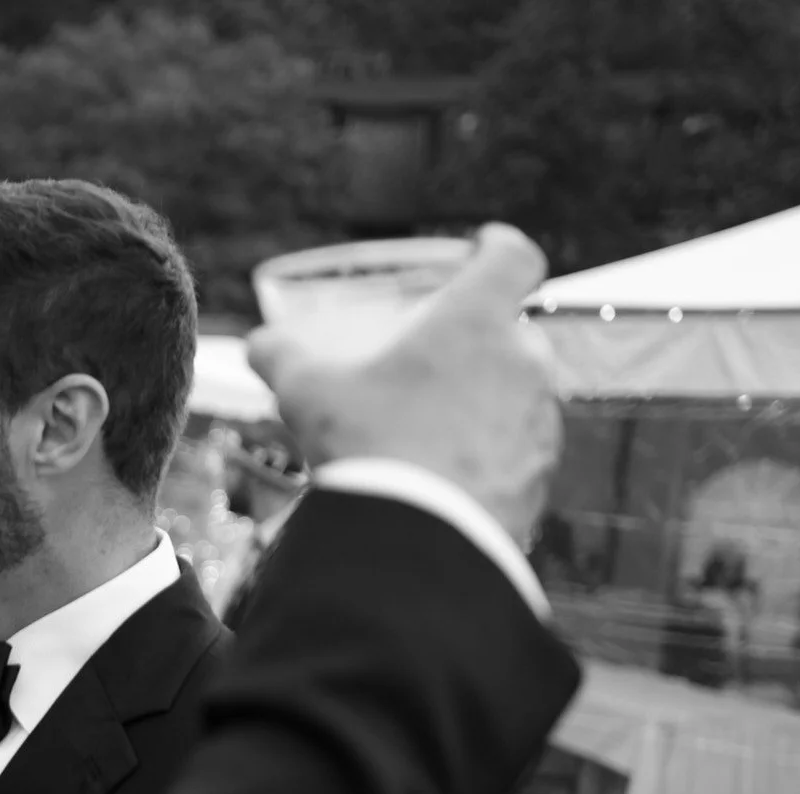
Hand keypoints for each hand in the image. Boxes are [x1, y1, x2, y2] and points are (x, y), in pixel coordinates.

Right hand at [246, 224, 560, 542]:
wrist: (415, 542)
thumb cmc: (366, 447)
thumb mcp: (308, 394)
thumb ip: (283, 359)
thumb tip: (259, 345)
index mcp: (475, 323)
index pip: (514, 257)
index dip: (500, 246)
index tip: (485, 245)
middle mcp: (523, 364)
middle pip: (516, 333)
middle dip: (484, 341)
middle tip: (440, 362)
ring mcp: (539, 424)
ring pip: (521, 397)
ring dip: (489, 403)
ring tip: (436, 432)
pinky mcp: (540, 479)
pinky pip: (520, 455)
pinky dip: (492, 457)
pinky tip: (450, 481)